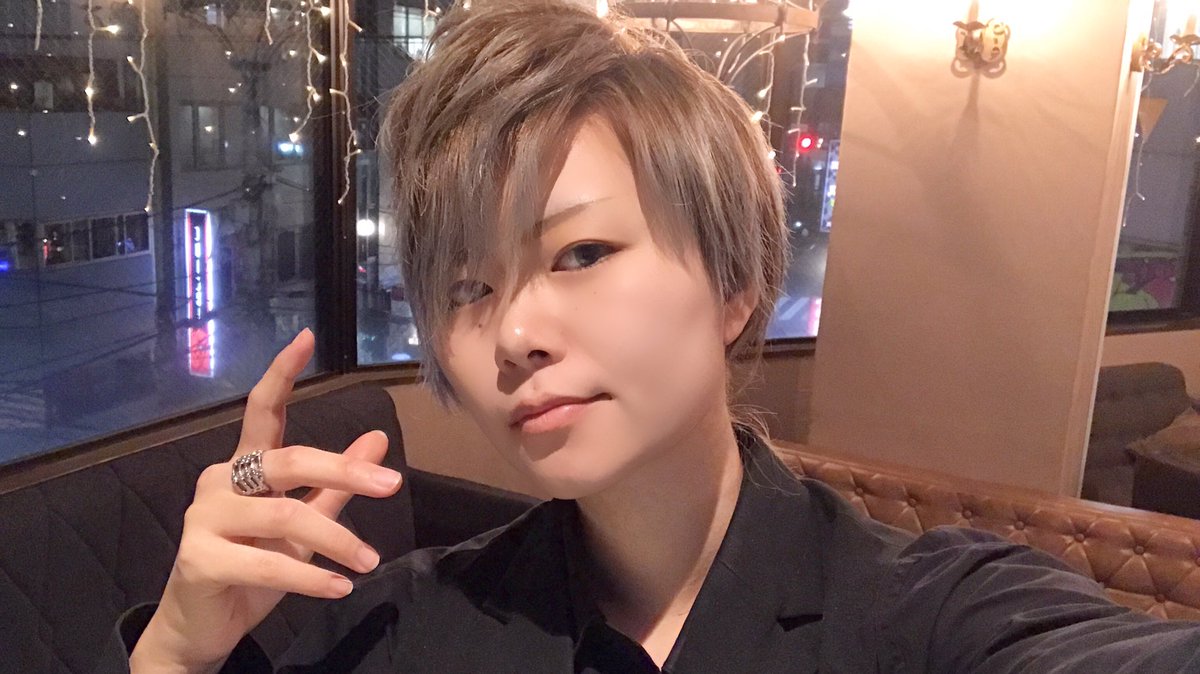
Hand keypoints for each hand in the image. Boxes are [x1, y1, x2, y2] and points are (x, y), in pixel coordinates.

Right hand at [129, 329, 403, 672]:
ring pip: (285, 514)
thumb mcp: (302, 525)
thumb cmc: (252, 569)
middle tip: (392, 485)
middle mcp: (219, 481)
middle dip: (345, 472)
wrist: (202, 628)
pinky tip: (339, 587)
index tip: (306, 337)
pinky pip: (268, 562)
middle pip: (289, 460)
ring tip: (369, 561)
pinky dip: (311, 578)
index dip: (282, 373)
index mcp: (243, 466)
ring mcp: (204, 519)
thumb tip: (377, 439)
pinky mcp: (199, 559)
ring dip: (337, 540)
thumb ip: (334, 485)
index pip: (262, 410)